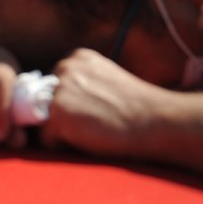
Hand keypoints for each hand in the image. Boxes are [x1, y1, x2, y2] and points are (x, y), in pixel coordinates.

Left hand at [41, 49, 165, 157]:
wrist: (158, 121)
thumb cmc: (138, 107)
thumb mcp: (106, 80)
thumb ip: (82, 83)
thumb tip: (56, 99)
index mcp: (77, 57)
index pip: (54, 83)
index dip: (70, 102)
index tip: (96, 108)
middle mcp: (64, 69)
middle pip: (45, 100)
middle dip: (62, 115)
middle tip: (95, 122)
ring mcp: (59, 92)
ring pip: (45, 120)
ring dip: (64, 130)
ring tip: (94, 130)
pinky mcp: (58, 116)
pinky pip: (47, 139)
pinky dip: (64, 145)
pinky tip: (90, 140)